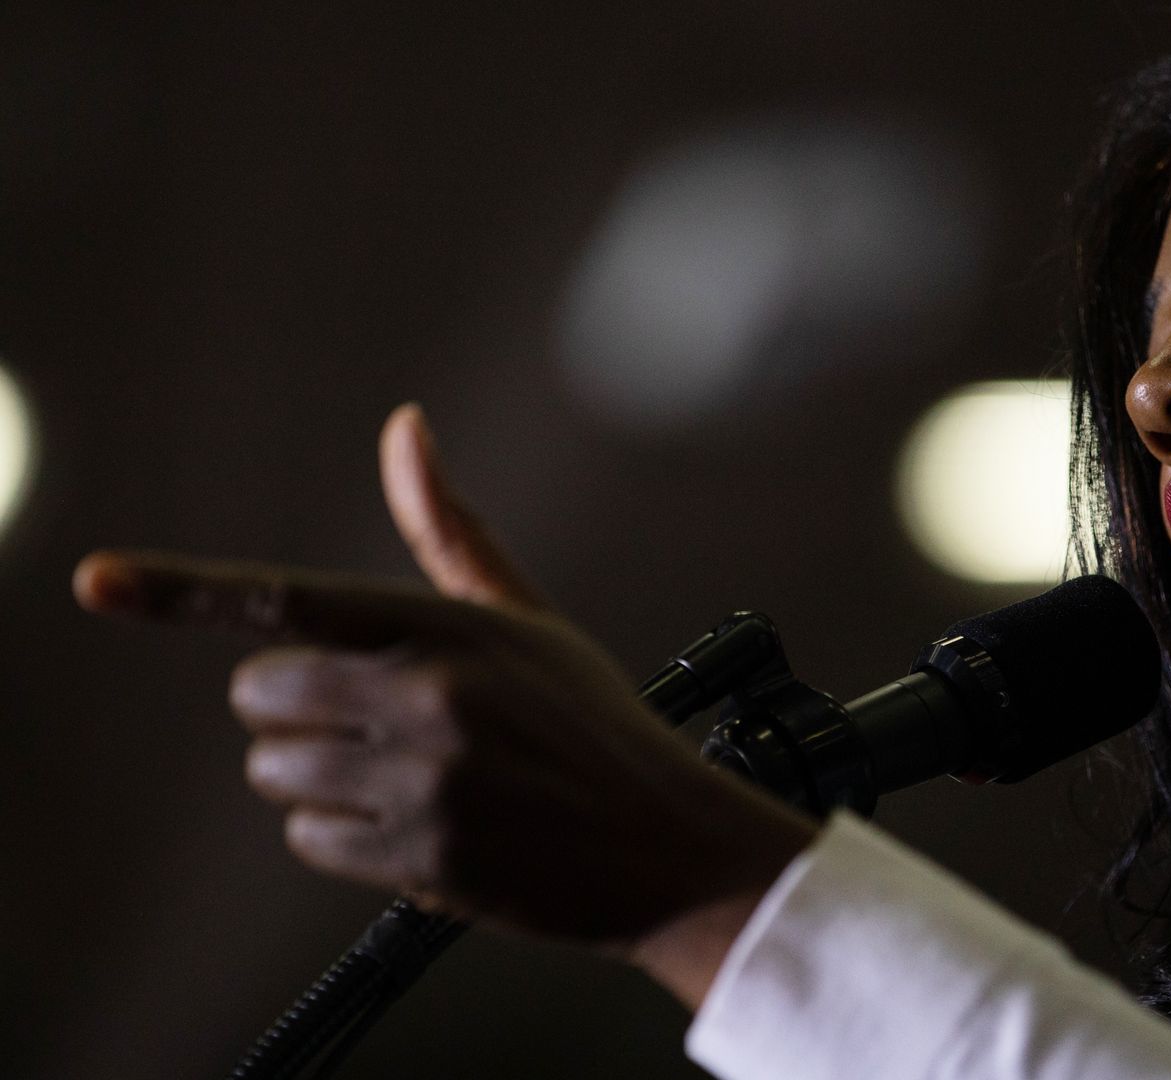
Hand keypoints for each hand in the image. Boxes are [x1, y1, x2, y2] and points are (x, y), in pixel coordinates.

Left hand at [73, 404, 815, 1006]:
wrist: (667, 845)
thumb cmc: (597, 727)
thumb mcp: (529, 622)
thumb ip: (449, 531)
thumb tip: (405, 429)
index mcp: (453, 625)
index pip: (292, 599)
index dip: (183, 588)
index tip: (99, 580)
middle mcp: (433, 696)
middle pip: (263, 694)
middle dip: (295, 707)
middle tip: (369, 719)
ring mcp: (426, 781)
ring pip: (276, 770)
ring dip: (315, 774)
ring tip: (403, 778)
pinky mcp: (423, 855)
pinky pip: (310, 838)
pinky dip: (343, 835)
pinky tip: (415, 825)